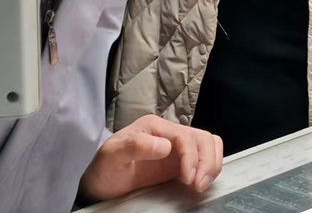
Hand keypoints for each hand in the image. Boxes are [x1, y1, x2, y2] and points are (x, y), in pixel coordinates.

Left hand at [80, 114, 222, 200]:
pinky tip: (199, 182)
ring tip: (201, 184)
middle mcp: (169, 134)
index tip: (188, 179)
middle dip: (207, 160)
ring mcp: (176, 148)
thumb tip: (166, 146)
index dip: (192, 157)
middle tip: (199, 184)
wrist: (100, 185)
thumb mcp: (112, 156)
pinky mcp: (179, 163)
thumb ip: (135, 146)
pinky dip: (209, 168)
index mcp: (155, 127)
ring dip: (212, 163)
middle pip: (203, 138)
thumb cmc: (103, 169)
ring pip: (208, 145)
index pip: (186, 136)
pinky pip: (204, 158)